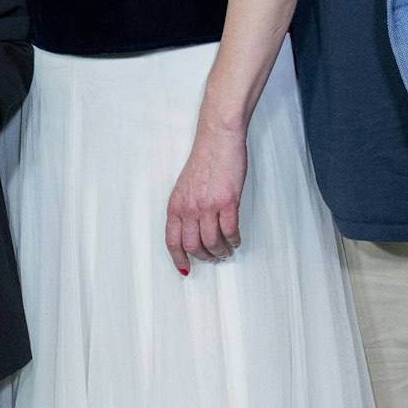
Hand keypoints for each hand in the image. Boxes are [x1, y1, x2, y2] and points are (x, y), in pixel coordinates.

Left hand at [166, 122, 245, 273]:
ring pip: (213, 242)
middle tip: (213, 258)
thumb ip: (185, 208)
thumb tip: (191, 230)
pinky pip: (230, 231)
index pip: (172, 240)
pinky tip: (236, 240)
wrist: (217, 139)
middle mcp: (189, 207)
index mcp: (175, 204)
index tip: (185, 268)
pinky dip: (234, 240)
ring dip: (221, 251)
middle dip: (204, 257)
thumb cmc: (204, 160)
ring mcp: (208, 206)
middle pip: (193, 246)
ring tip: (226, 251)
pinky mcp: (228, 201)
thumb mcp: (185, 187)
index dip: (178, 258)